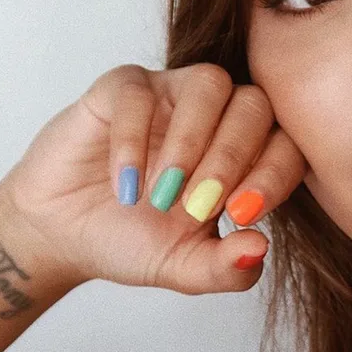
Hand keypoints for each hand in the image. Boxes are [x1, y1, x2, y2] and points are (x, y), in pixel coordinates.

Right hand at [0, 63, 304, 293]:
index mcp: (248, 153)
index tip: (242, 215)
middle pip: (255, 106)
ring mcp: (174, 94)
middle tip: (197, 206)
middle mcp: (220, 114)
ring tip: (163, 192)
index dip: (274, 176)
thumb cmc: (136, 240)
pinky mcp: (124, 87)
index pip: (287, 145)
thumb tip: (259, 248)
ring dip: (192, 140)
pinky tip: (126, 185)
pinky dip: (134, 138)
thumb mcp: (186, 267)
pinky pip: (140, 89)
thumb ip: (228, 267)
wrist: (64, 234)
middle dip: (232, 159)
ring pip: (210, 84)